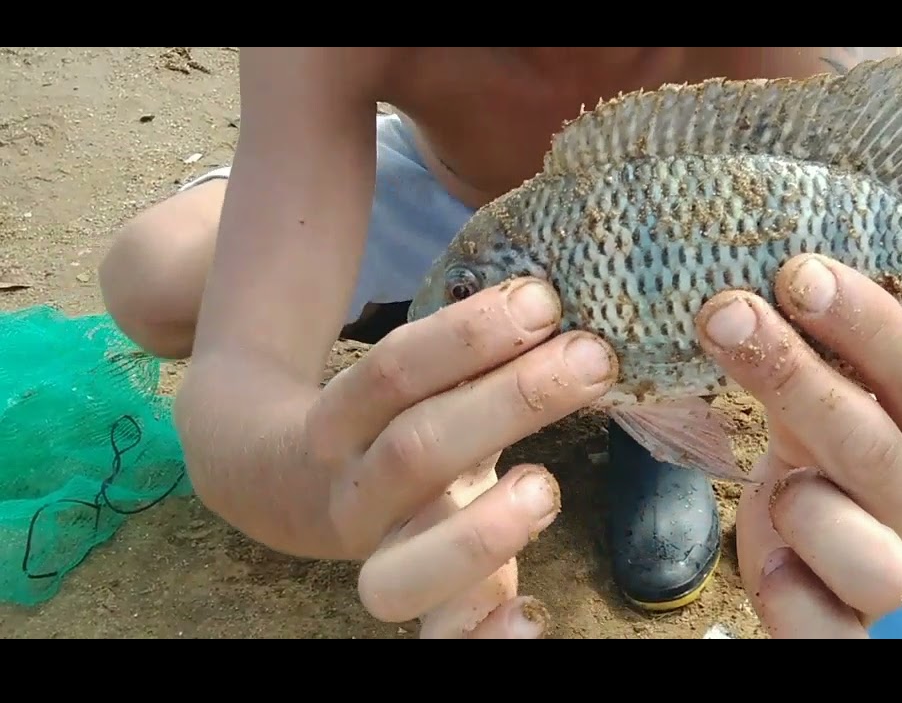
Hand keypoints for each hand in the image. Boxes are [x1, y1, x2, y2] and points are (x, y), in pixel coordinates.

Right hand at [306, 278, 616, 637]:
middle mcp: (354, 494)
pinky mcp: (424, 613)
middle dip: (508, 401)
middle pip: (415, 453)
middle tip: (591, 358)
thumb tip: (556, 282)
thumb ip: (467, 340)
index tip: (543, 300)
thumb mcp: (413, 374)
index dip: (466, 336)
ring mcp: (381, 561)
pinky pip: (441, 642)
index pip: (395, 371)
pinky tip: (534, 619)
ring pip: (402, 571)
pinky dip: (483, 639)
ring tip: (547, 488)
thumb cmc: (388, 414)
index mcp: (345, 420)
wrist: (288, 487)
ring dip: (479, 532)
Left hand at [695, 254, 901, 637]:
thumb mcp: (832, 398)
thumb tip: (774, 264)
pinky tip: (771, 565)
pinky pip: (833, 633)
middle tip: (725, 315)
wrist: (812, 550)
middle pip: (875, 445)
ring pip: (870, 555)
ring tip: (777, 486)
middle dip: (792, 374)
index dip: (861, 322)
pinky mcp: (856, 631)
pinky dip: (794, 599)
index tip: (796, 272)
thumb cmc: (827, 458)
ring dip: (804, 508)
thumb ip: (824, 350)